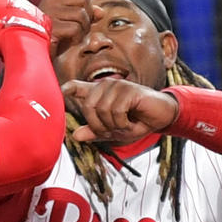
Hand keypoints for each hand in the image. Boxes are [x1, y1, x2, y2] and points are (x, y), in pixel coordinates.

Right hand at [39, 0, 101, 57]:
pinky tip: (66, 39)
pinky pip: (75, 28)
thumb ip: (86, 13)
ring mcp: (51, 11)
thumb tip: (100, 12)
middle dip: (88, 14)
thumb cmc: (55, 34)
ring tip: (72, 34)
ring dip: (83, 28)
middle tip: (79, 26)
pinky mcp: (51, 25)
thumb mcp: (71, 21)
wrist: (35, 48)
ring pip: (82, 15)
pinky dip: (76, 37)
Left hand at [62, 78, 176, 142]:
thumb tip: (75, 136)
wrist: (161, 117)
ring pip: (102, 111)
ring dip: (114, 126)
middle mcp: (105, 86)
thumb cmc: (136, 121)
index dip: (67, 90)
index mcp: (98, 93)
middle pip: (88, 108)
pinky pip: (117, 112)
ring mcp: (117, 85)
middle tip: (115, 130)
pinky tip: (133, 122)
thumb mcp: (113, 131)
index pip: (76, 87)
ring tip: (126, 125)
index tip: (60, 92)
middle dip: (100, 126)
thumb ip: (94, 132)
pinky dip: (124, 124)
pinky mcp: (129, 90)